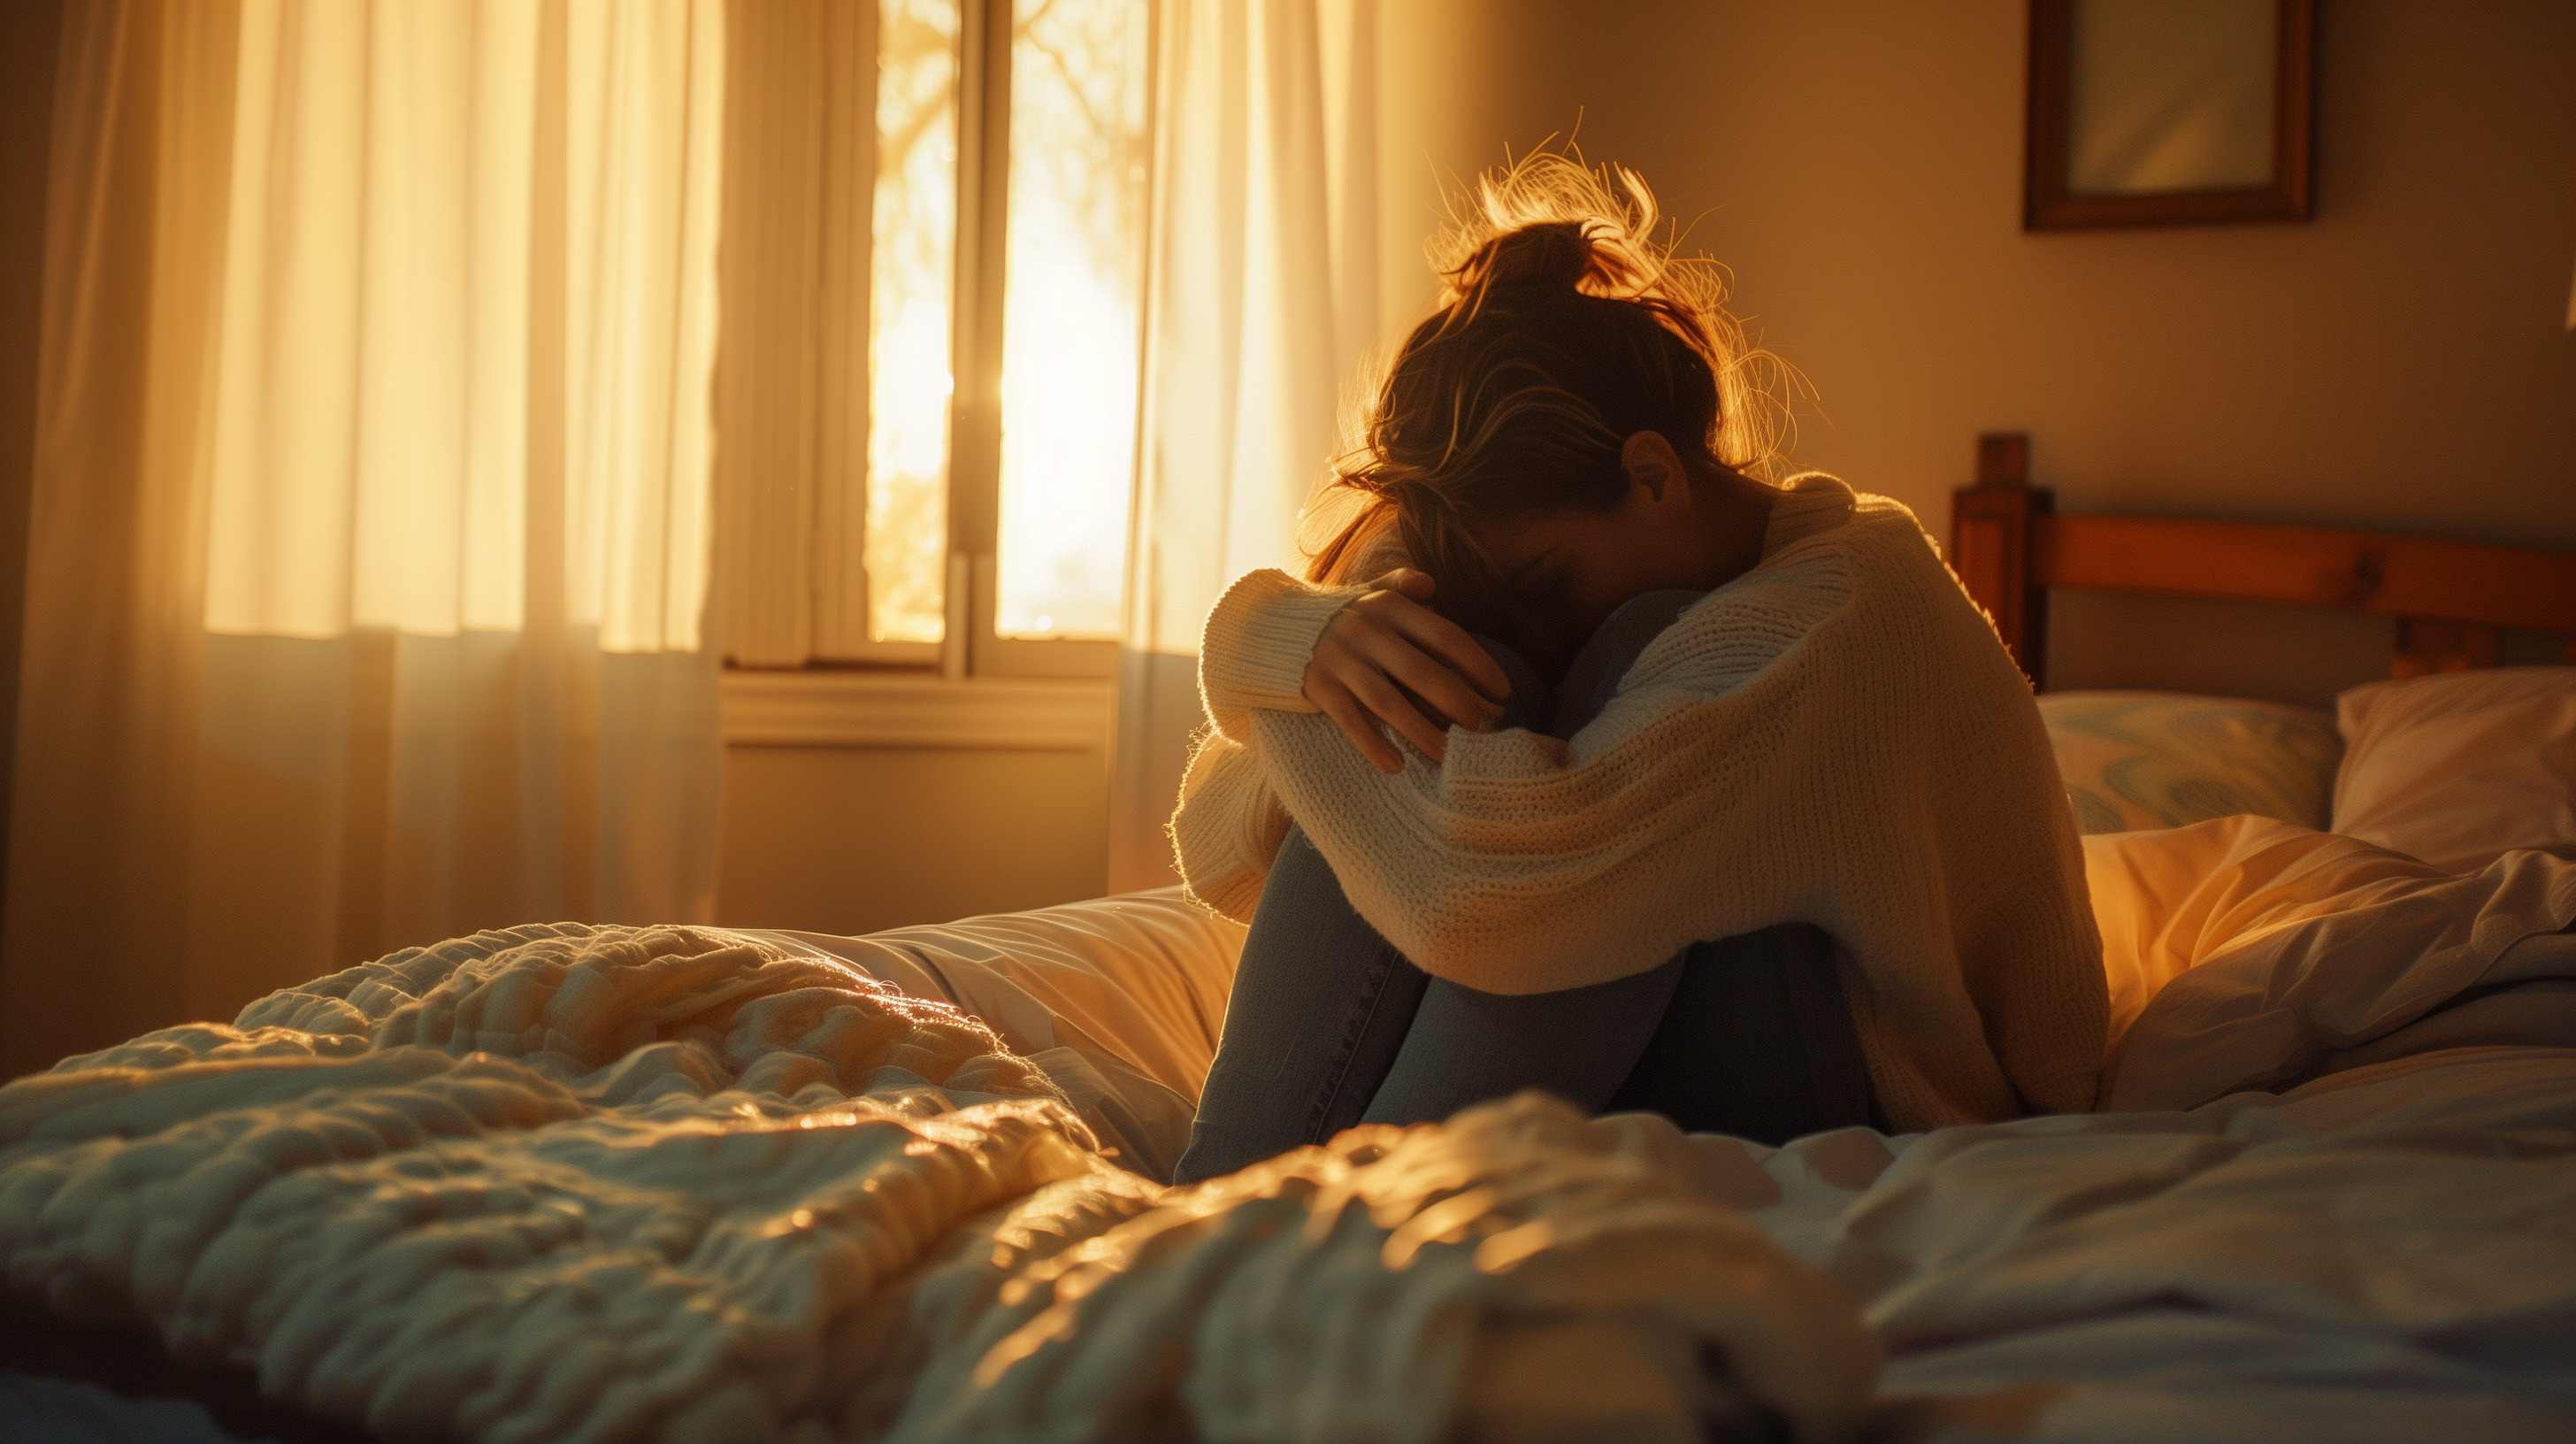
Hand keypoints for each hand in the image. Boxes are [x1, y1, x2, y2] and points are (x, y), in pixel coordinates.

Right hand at [1303, 569, 1513, 771]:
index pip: (1446, 637)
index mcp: (1389, 607)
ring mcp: (1341, 661)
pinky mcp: (1319, 688)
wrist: (1275, 627)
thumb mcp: (1372, 592)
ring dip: (1422, 733)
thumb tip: (1432, 586)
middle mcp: (1366, 631)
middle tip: (1484, 729)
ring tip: (1448, 755)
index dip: (1479, 667)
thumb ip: (1403, 584)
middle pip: (1423, 674)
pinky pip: (1351, 722)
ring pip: (1390, 704)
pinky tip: (1397, 766)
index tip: (1502, 693)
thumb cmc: (1343, 615)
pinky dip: (1374, 746)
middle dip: (1460, 705)